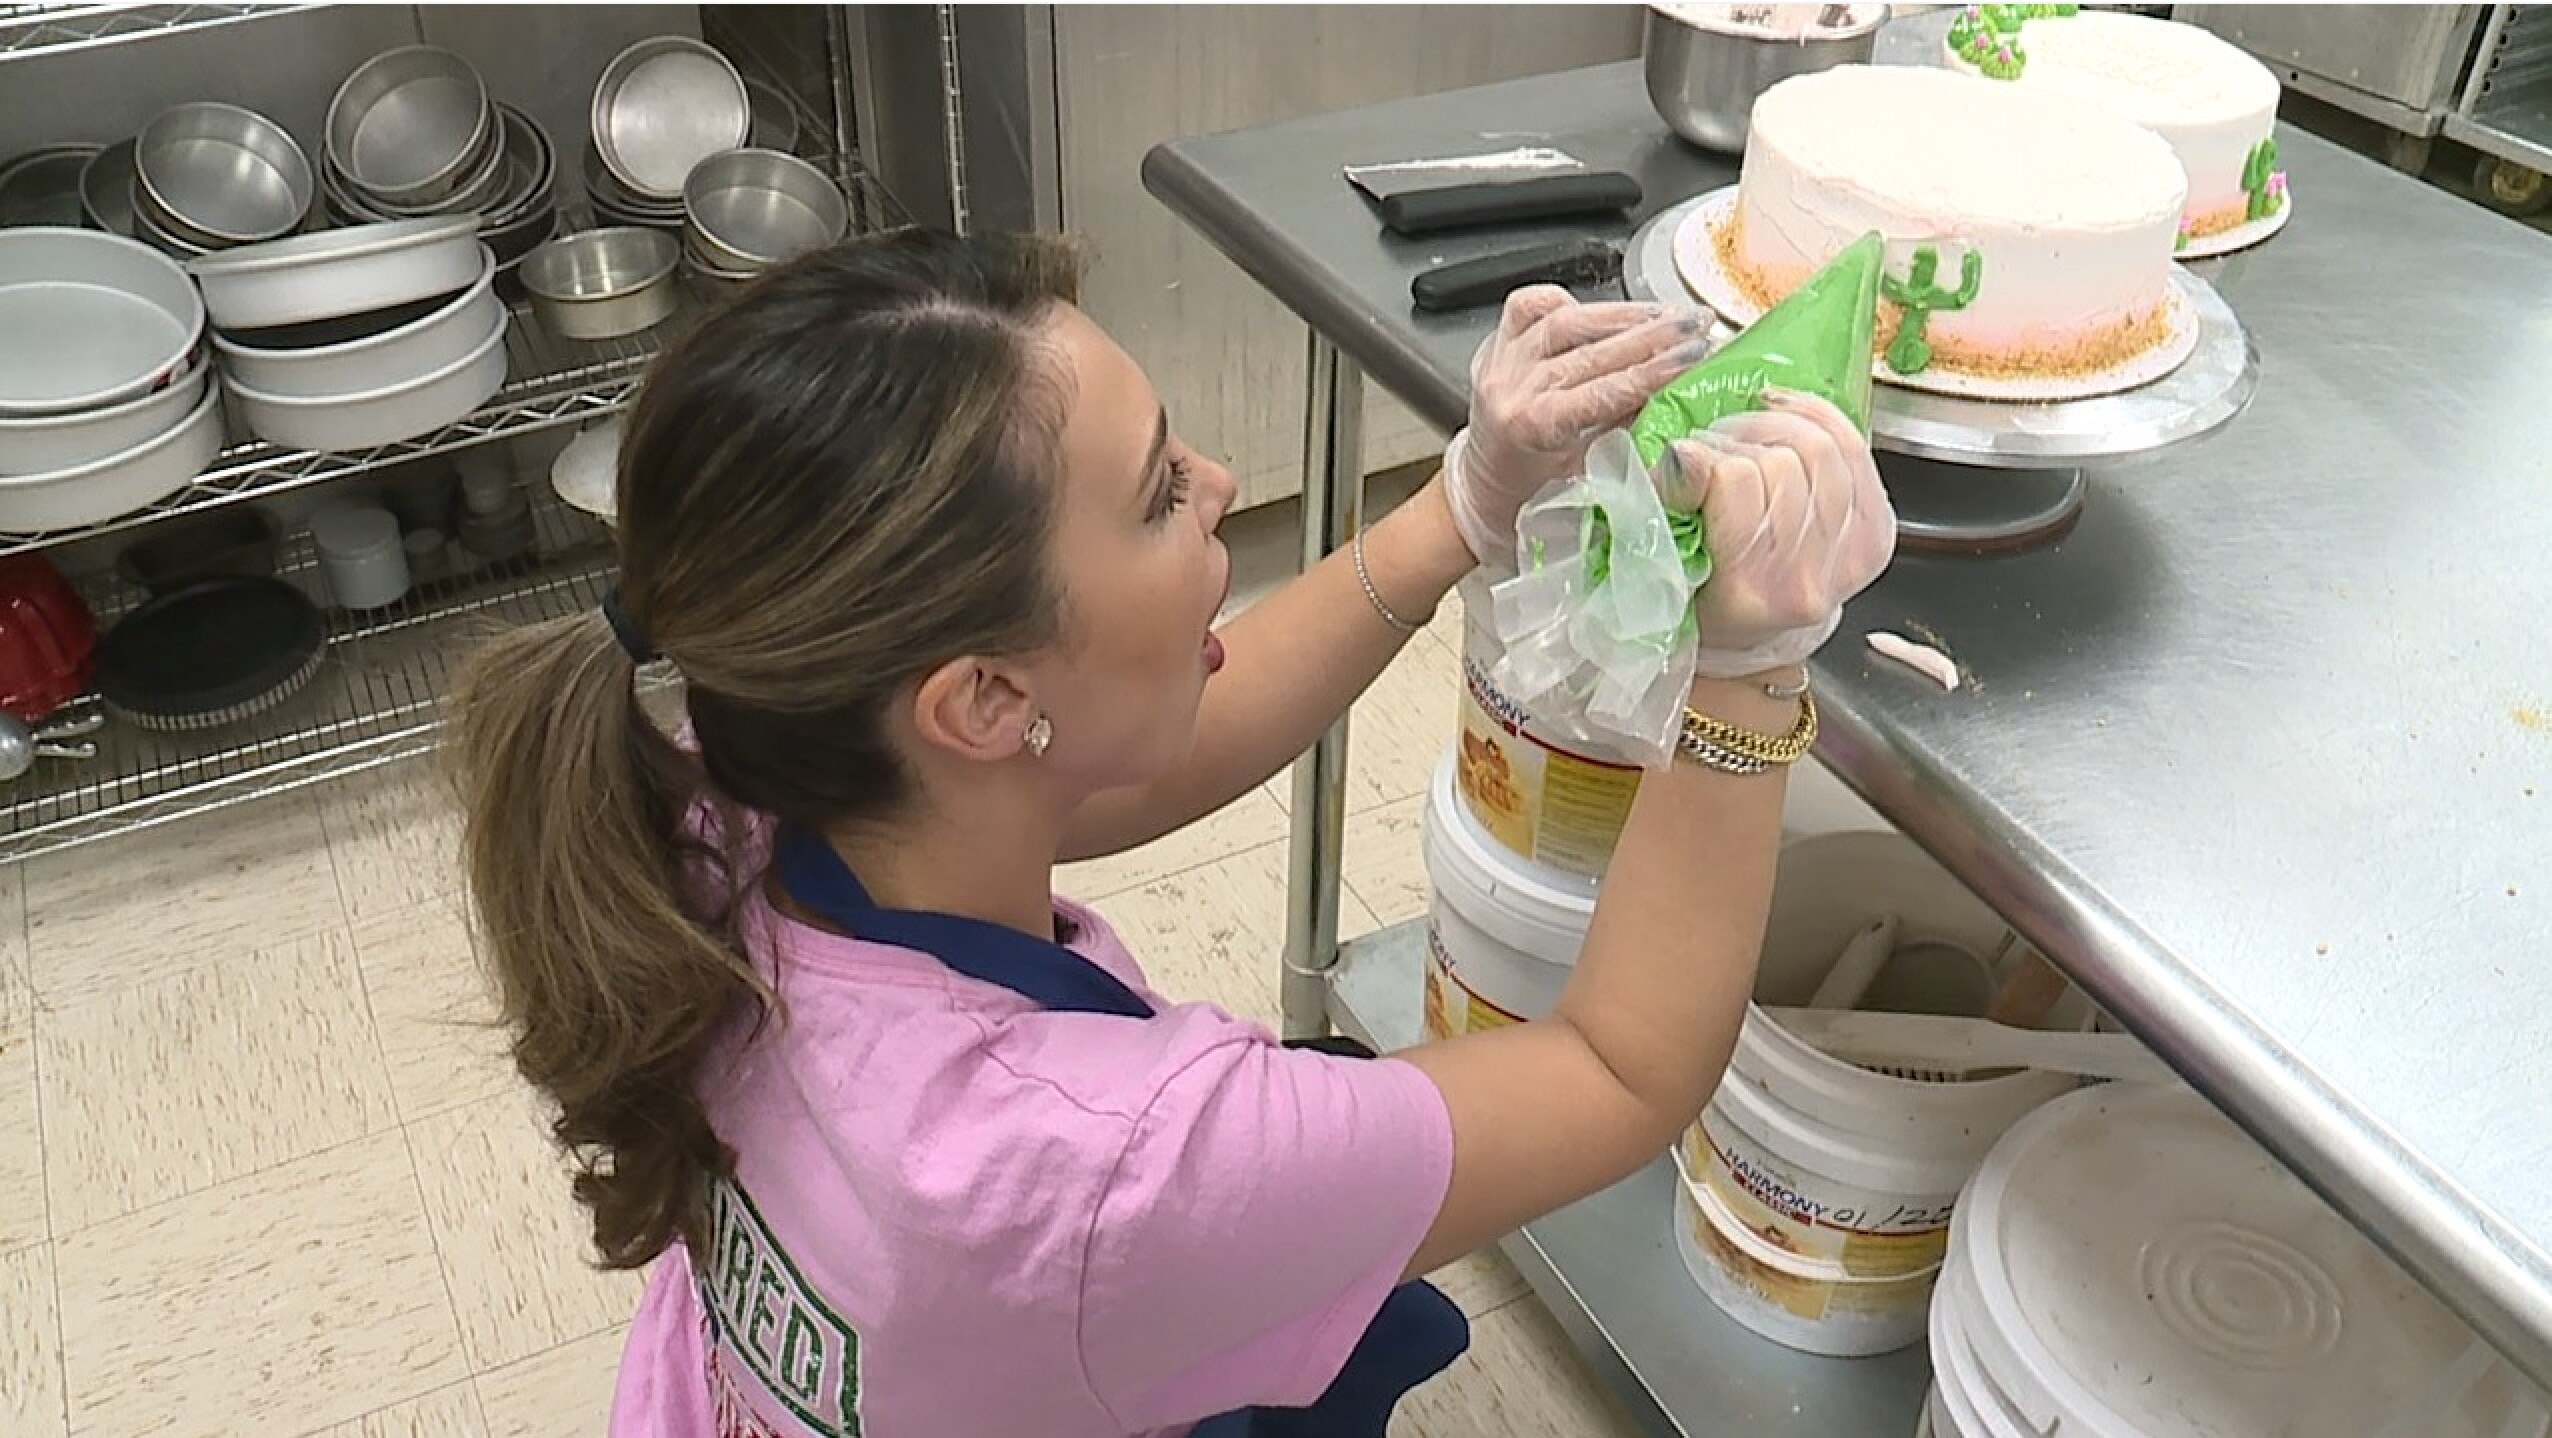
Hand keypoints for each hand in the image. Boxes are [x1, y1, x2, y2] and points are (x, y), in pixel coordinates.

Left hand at [1446, 286, 1708, 566]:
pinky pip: (1531, 306)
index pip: (1605, 389)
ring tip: (1665, 313)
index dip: (1655, 368)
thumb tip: (1672, 389)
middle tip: (1696, 324)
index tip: (1696, 353)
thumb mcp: (1587, 471)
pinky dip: (1570, 302)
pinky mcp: (1495, 344)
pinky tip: (1603, 311)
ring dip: (1622, 314)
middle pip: (1591, 349)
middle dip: (1652, 333)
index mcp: (1531, 428)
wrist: (1485, 487)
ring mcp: (1500, 362)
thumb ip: (1624, 427)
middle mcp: (1511, 388)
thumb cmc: (1534, 490)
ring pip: (1565, 319)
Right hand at [1663, 389, 1894, 677]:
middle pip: (1780, 460)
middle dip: (1737, 439)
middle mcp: (1807, 580)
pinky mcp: (1879, 532)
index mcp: (1747, 593)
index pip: (1734, 480)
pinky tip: (1786, 414)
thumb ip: (1666, 507)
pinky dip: (1818, 417)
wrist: (1758, 630)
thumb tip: (1682, 451)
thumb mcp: (1666, 562)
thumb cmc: (1701, 596)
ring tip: (1745, 438)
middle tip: (1712, 447)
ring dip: (1773, 428)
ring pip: (1819, 447)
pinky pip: (1854, 446)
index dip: (1703, 457)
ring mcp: (1852, 556)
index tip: (1683, 459)